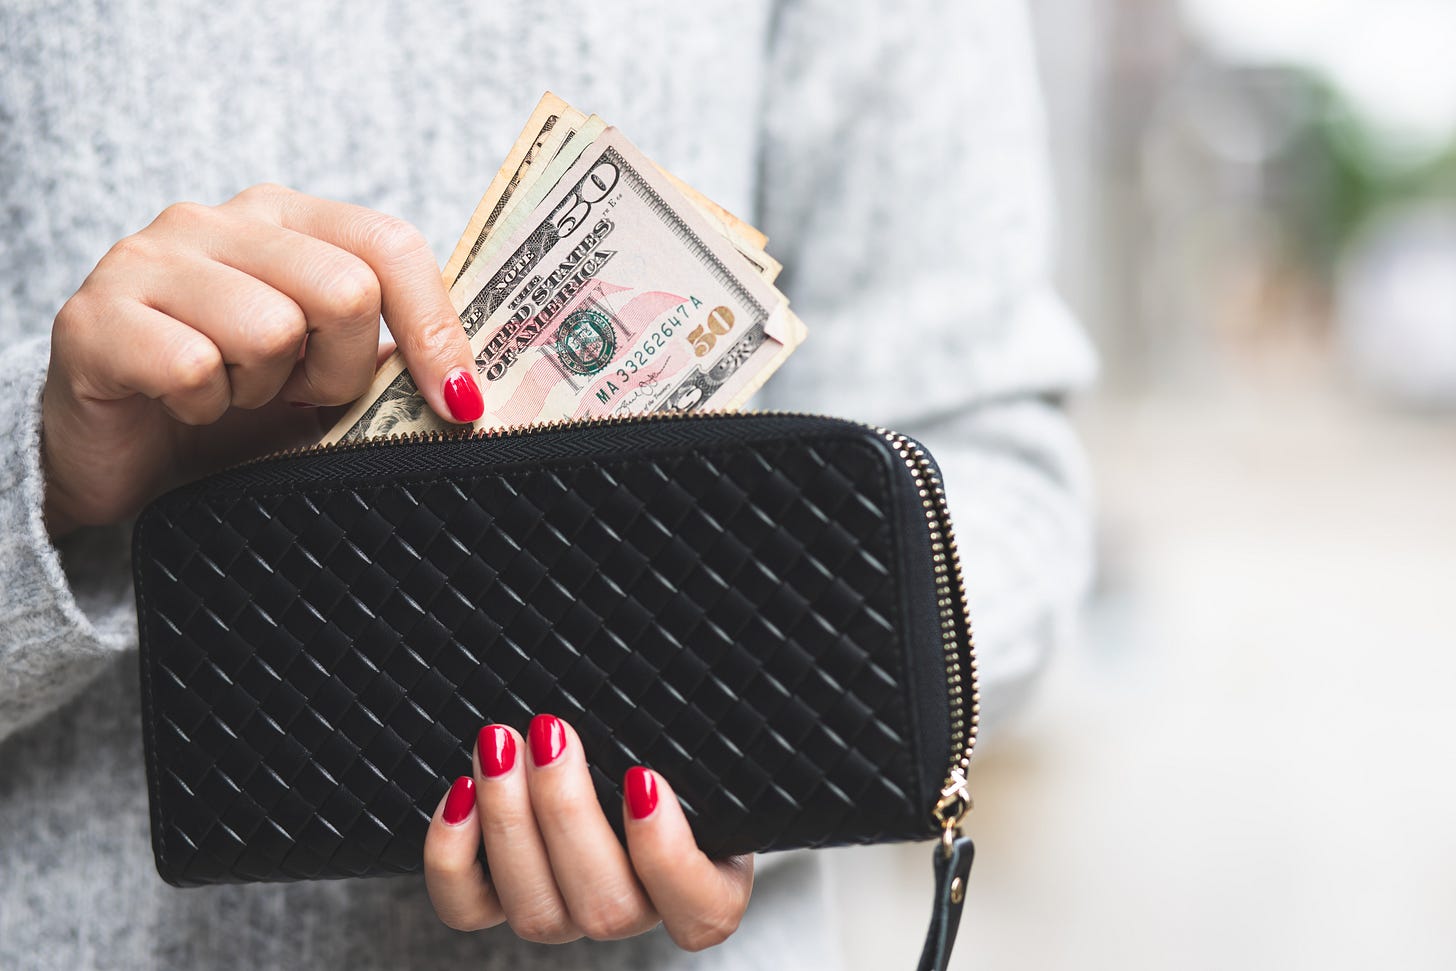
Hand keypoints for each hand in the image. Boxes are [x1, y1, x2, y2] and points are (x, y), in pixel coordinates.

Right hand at [42, 183, 482, 534]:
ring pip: (270, 329)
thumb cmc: (237, 411)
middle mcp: (217, 221)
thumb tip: (477, 388)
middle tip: (297, 396)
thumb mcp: (329, 379)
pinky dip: (202, 409)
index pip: (390, 244)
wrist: (123, 461)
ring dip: (261, 390)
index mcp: (288, 220)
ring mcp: (149, 260)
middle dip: (339, 371)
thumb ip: (392, 357)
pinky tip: (184, 407)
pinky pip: (193, 367)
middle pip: (344, 289)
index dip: (435, 327)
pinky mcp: (94, 318)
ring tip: (233, 396)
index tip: (459, 402)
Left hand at [423, 714, 753, 950]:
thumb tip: (680, 685)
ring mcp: (566, 912)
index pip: (703, 913)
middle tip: (551, 731)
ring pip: (536, 912)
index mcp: (702, 884)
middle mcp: (634, 908)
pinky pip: (470, 910)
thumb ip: (687, 739)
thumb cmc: (660, 739)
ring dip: (510, 822)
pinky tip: (462, 793)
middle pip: (606, 907)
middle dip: (567, 813)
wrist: (607, 741)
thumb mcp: (687, 738)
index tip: (642, 779)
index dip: (670, 858)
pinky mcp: (503, 901)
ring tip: (500, 744)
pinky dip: (454, 858)